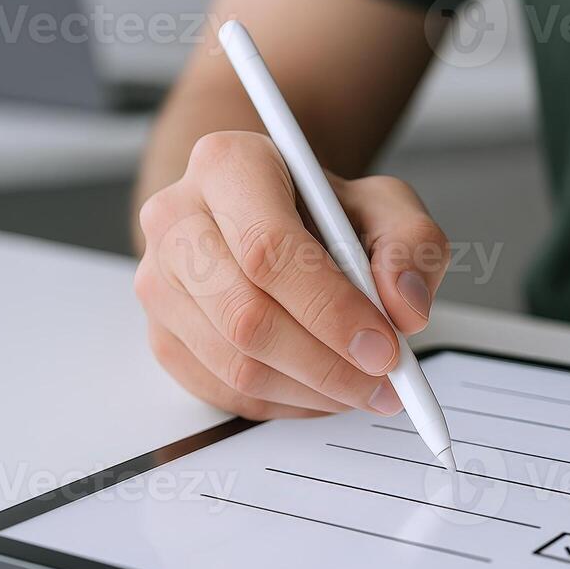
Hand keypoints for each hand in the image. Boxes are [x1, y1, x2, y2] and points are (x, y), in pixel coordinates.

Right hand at [134, 130, 449, 419]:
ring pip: (235, 364)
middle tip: (385, 381)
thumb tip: (404, 307)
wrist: (275, 218)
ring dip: (312, 391)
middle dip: (327, 363)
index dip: (330, 308)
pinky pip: (224, 392)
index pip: (268, 248)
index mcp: (228, 165)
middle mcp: (176, 218)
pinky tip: (324, 389)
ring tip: (364, 387)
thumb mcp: (386, 207)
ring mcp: (159, 281)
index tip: (385, 348)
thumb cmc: (326, 211)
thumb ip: (410, 246)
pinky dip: (287, 403)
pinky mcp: (162, 335)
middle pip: (247, 315)